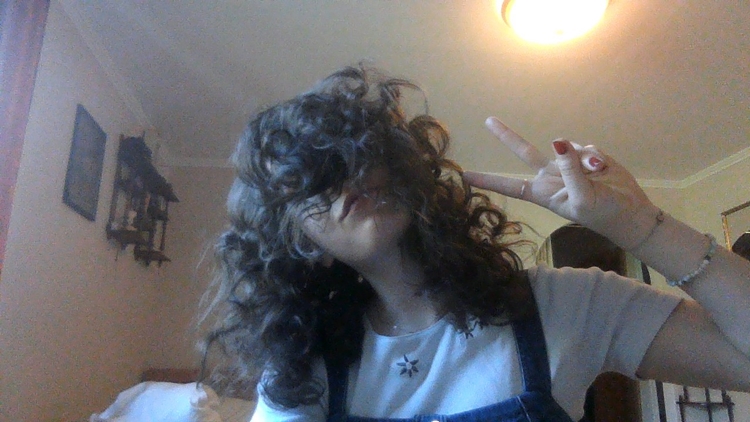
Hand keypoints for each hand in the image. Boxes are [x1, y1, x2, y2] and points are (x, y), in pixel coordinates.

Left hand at [463, 117, 659, 249]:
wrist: (629, 210)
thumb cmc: (602, 212)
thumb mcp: (583, 197)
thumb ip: (570, 170)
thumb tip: (557, 141)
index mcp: (543, 192)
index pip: (510, 185)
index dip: (488, 180)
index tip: (465, 176)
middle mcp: (550, 176)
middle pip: (524, 152)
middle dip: (507, 136)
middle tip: (487, 121)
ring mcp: (568, 165)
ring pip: (565, 146)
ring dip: (580, 157)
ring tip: (597, 173)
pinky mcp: (585, 157)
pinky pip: (583, 147)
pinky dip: (594, 156)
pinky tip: (603, 168)